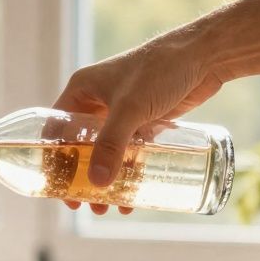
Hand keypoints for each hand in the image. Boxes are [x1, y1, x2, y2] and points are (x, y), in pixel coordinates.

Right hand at [53, 29, 225, 211]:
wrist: (205, 55)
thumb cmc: (160, 71)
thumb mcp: (130, 108)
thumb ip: (111, 145)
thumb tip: (97, 184)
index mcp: (81, 91)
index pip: (56, 130)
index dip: (54, 161)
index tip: (60, 187)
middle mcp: (97, 101)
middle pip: (80, 147)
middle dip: (84, 178)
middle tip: (87, 204)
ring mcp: (122, 111)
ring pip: (107, 152)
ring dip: (108, 179)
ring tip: (114, 205)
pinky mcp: (145, 119)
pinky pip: (130, 151)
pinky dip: (130, 171)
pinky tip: (135, 192)